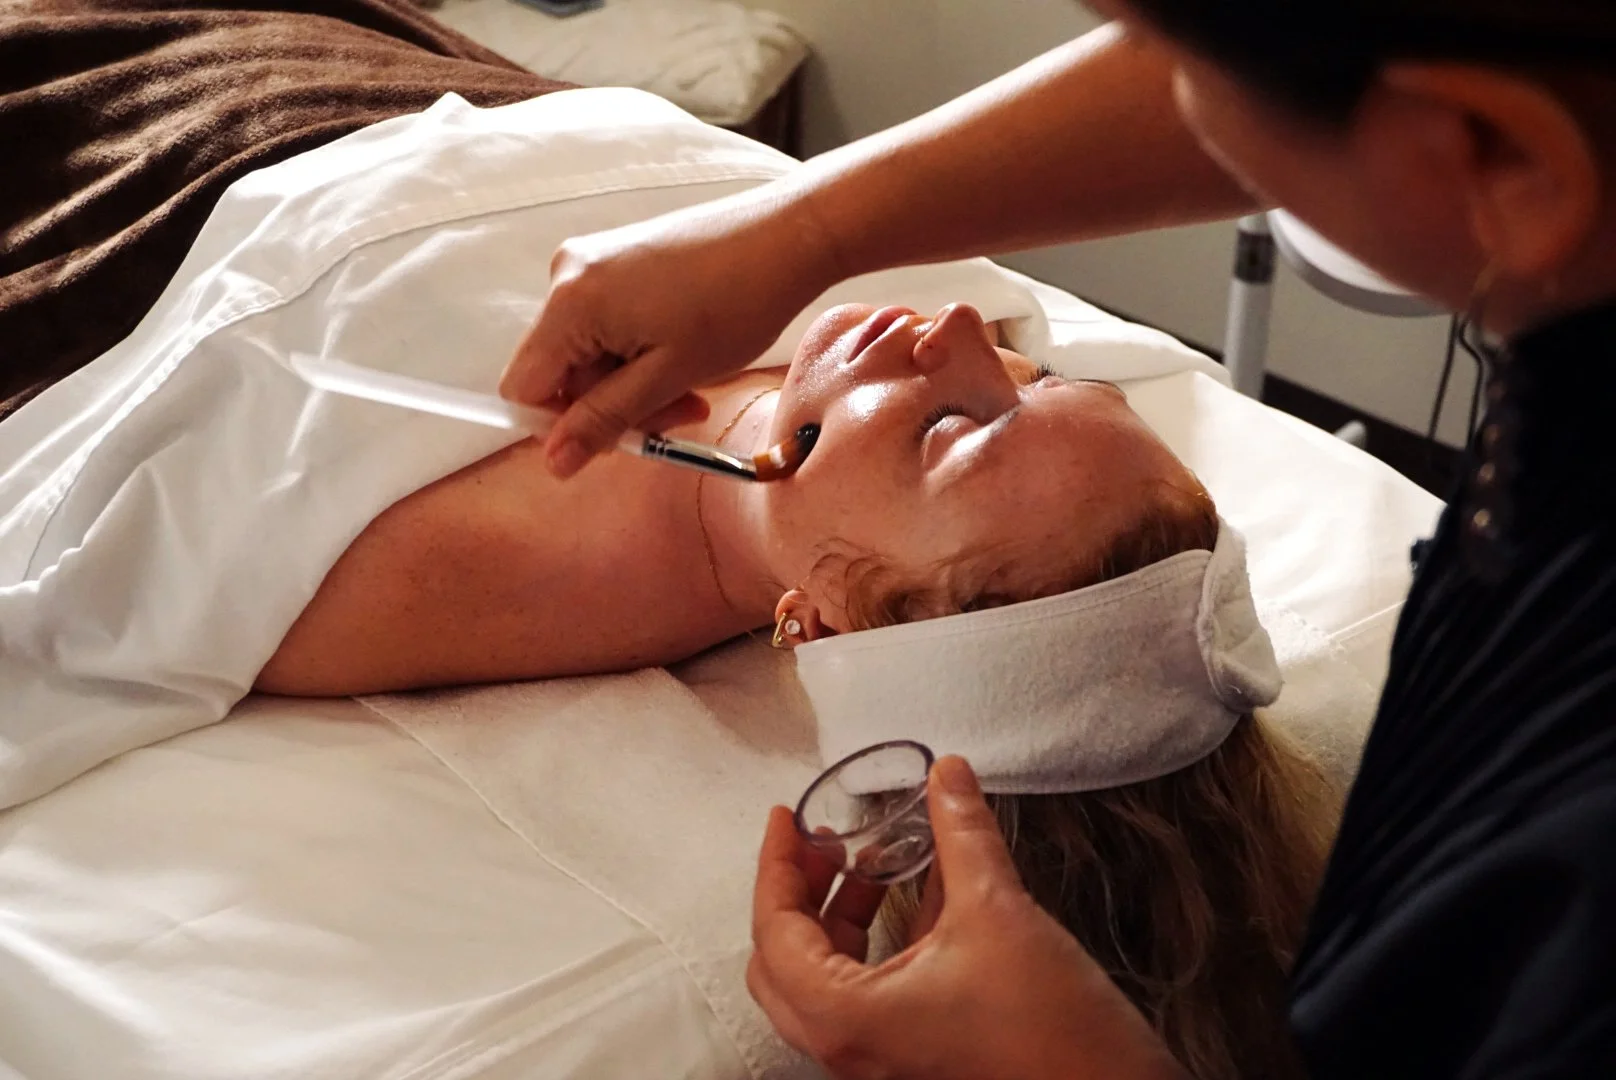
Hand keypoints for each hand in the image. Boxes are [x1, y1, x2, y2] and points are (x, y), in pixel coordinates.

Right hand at [499, 188, 841, 476]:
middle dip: (612, 404)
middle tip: (679, 414)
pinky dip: (640, 352)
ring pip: (589, 353)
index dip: (562, 425)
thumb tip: (555, 463)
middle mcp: (566, 275)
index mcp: (569, 303)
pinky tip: (684, 354)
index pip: (523, 387)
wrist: (786, 237)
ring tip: (692, 385)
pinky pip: (607, 325)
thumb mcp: (667, 376)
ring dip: (634, 383)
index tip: (618, 436)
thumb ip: (605, 419)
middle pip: (560, 372)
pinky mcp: (617, 258)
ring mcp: (592, 263)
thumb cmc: (734, 305)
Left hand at [748, 757, 1189, 1079]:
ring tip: (868, 863)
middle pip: (781, 961)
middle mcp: (847, 1047)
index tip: (786, 816)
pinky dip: (873, 944)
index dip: (777, 864)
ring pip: (822, 980)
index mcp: (845, 1015)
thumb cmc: (1049, 1030)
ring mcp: (877, 1058)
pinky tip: (915, 897)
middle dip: (798, 893)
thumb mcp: (998, 910)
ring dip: (836, 917)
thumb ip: (962, 834)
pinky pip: (866, 995)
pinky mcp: (911, 1057)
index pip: (775, 930)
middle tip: (824, 842)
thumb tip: (946, 773)